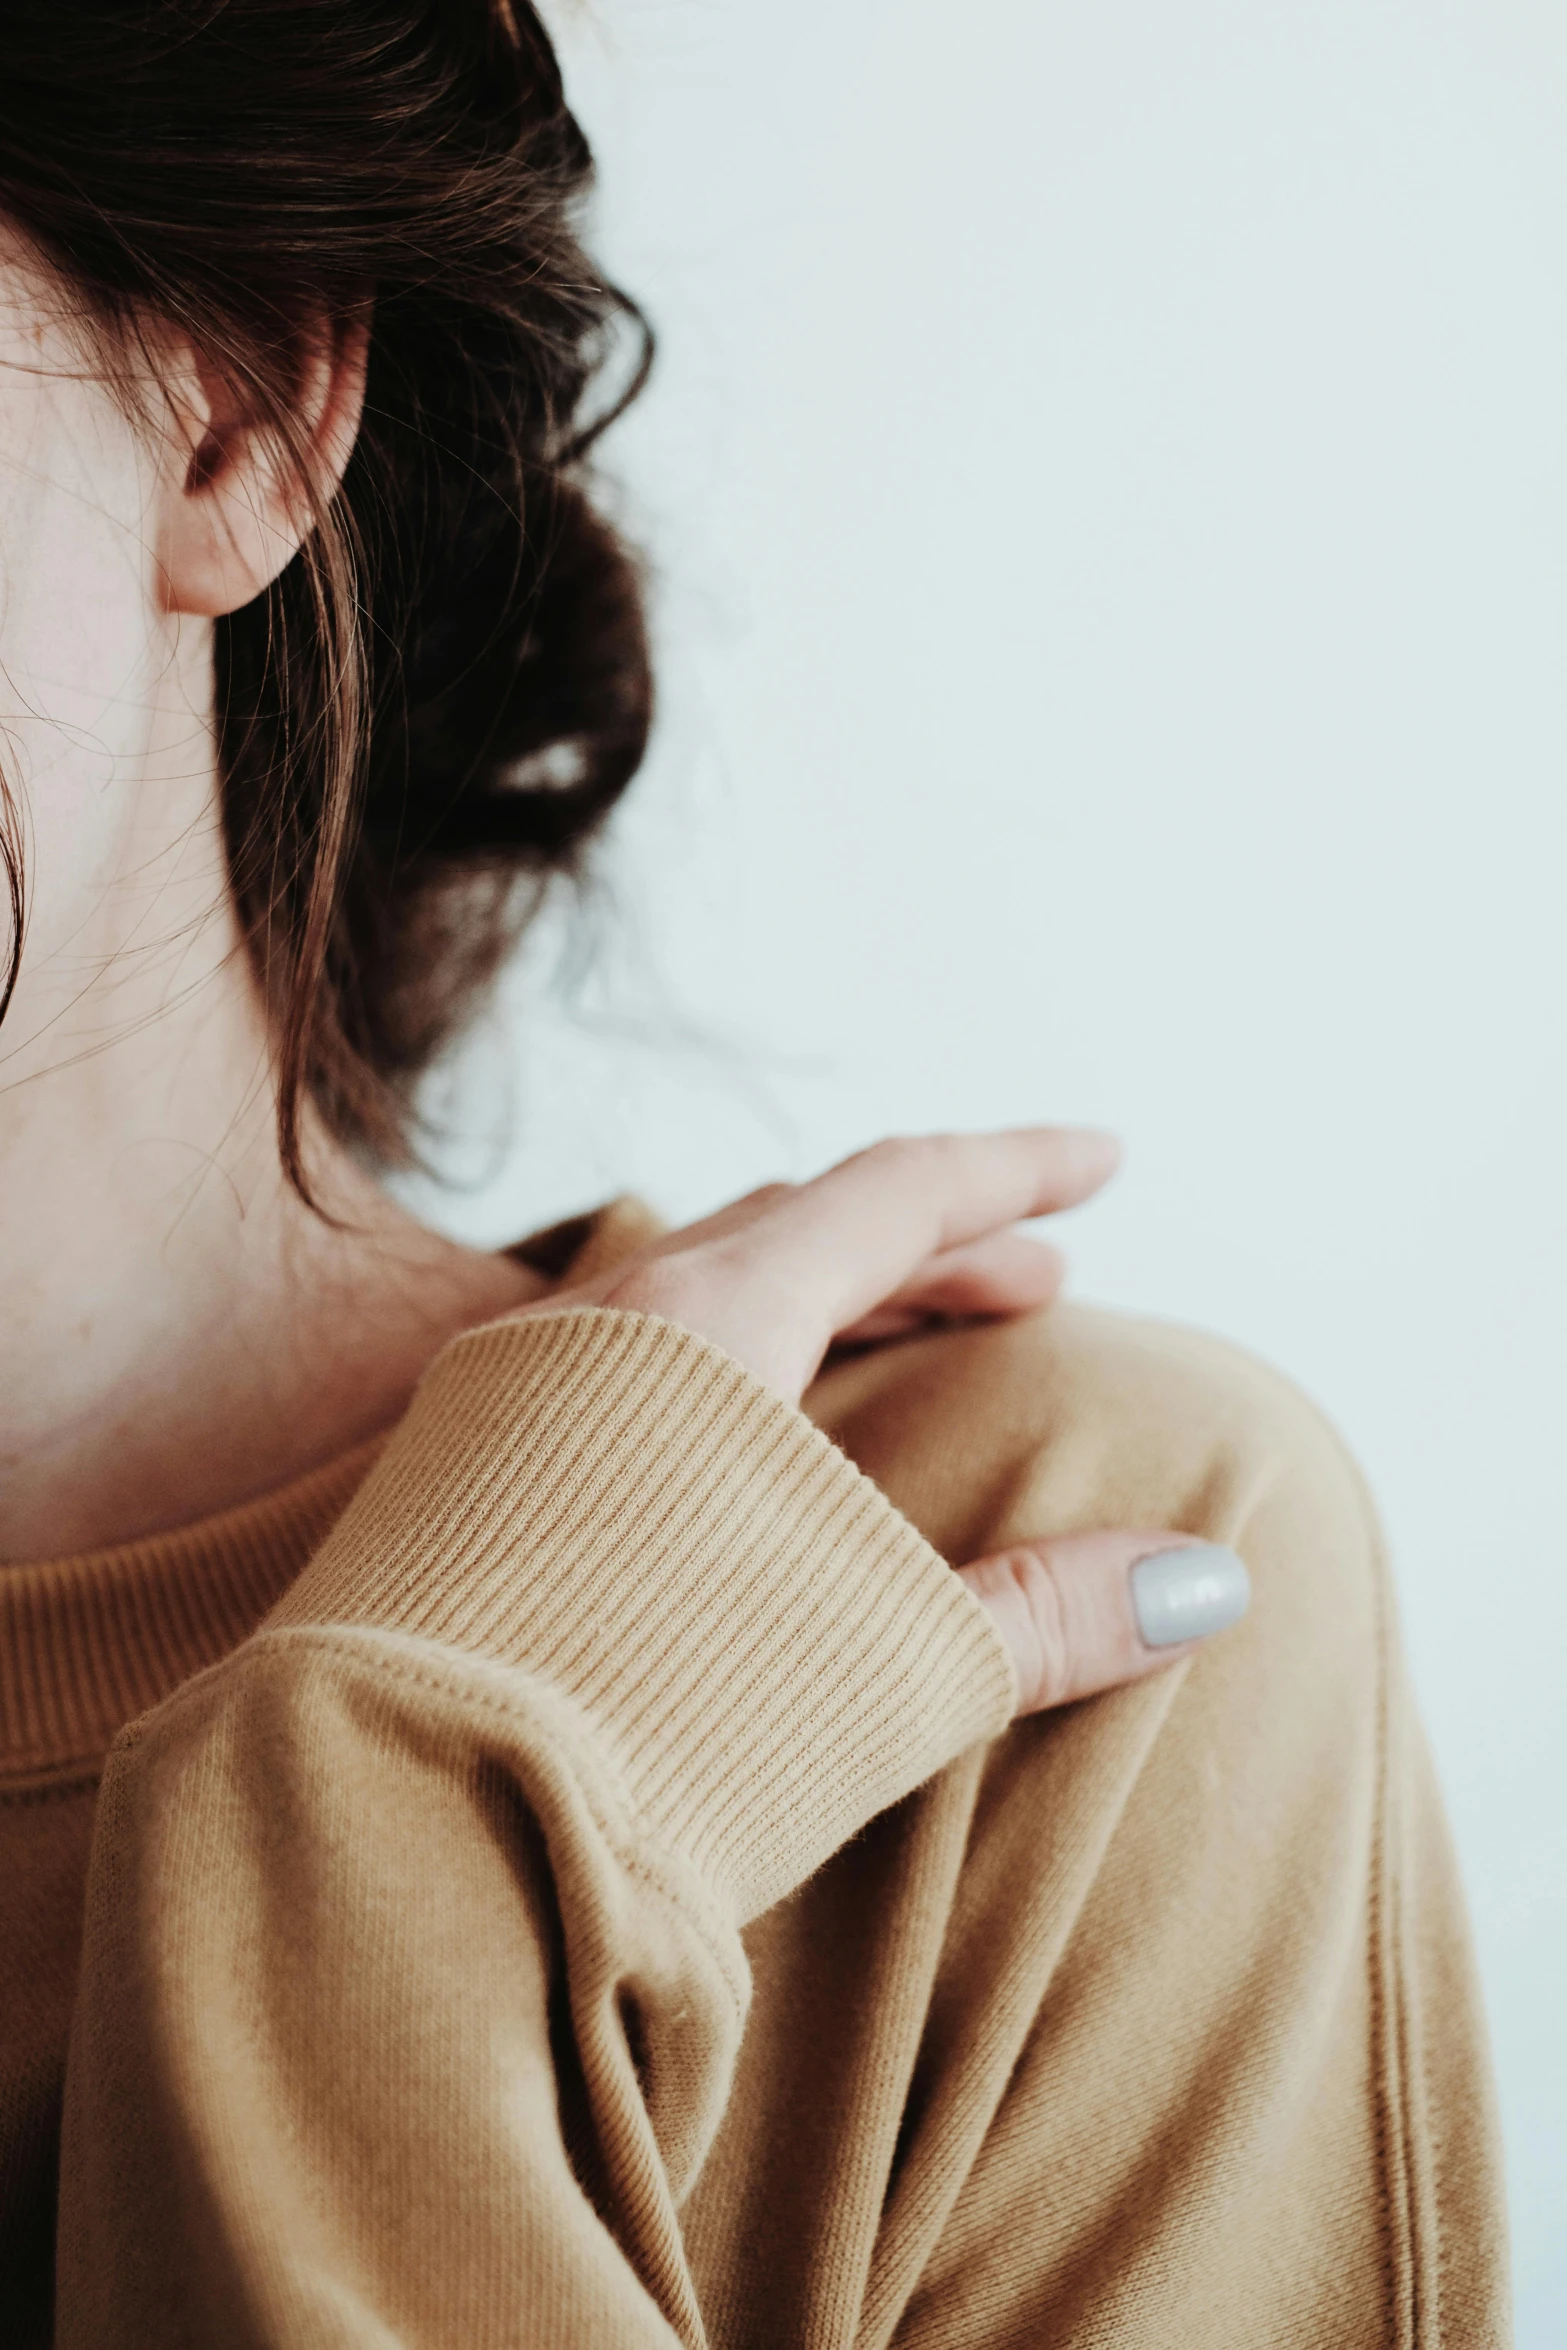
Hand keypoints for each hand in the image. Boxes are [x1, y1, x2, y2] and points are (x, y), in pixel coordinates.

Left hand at [516, 1129, 1249, 1714]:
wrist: (390, 1827)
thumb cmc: (659, 1728)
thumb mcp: (892, 1664)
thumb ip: (1052, 1613)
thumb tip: (1208, 1582)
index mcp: (708, 1320)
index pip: (893, 1194)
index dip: (1015, 1172)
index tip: (1105, 1162)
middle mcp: (597, 1325)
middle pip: (794, 1230)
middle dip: (931, 1248)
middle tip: (1034, 1285)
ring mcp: (507, 1394)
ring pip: (696, 1291)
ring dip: (820, 1300)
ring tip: (905, 1343)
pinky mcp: (452, 1478)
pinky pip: (618, 1363)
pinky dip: (724, 1365)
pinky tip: (739, 1445)